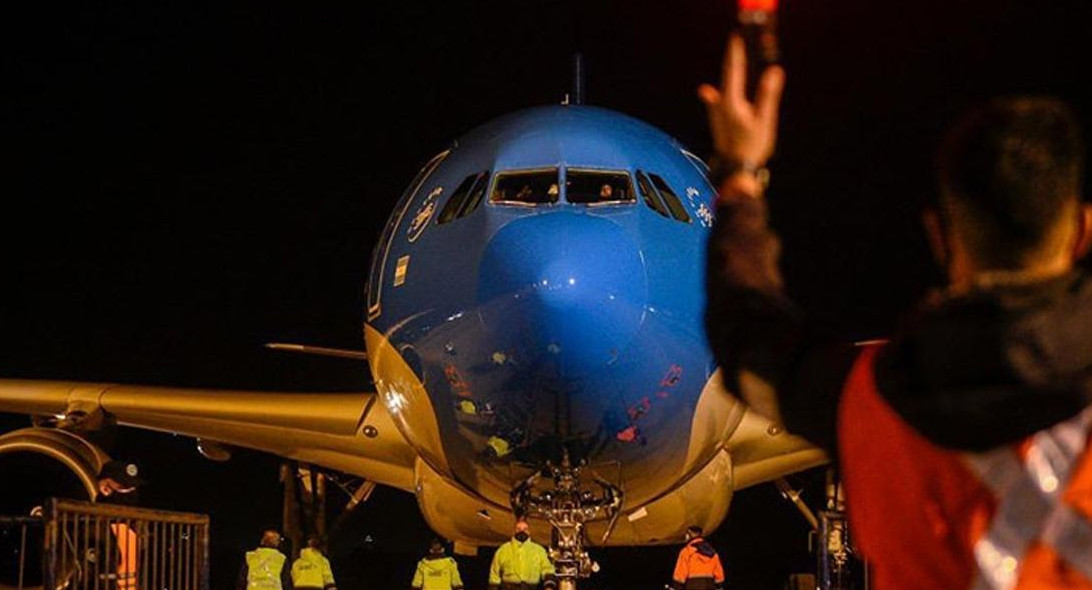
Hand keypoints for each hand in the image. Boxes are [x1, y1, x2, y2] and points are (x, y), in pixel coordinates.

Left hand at [698, 34, 784, 168]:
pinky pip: (716, 101)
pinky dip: (717, 92)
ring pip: (720, 88)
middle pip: (726, 76)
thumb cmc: (750, 147)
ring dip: (726, 74)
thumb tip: (774, 72)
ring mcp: (716, 114)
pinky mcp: (717, 122)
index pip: (733, 70)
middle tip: (734, 45)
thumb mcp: (764, 120)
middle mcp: (720, 105)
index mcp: (731, 101)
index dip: (735, 53)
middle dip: (731, 60)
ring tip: (727, 62)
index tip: (736, 38)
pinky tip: (707, 92)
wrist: (735, 170)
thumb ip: (767, 95)